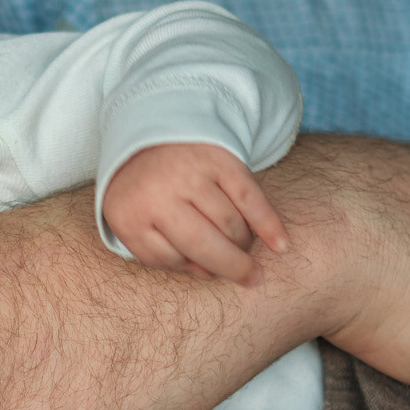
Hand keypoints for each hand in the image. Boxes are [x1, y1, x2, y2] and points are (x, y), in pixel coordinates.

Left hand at [103, 144, 290, 283]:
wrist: (152, 129)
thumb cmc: (145, 189)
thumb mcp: (134, 220)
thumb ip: (160, 252)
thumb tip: (208, 273)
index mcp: (129, 214)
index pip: (166, 258)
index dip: (186, 265)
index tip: (201, 266)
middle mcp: (158, 193)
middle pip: (203, 245)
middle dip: (233, 267)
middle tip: (253, 280)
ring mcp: (190, 174)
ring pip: (229, 225)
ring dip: (243, 242)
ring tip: (245, 246)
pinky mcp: (219, 159)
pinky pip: (250, 199)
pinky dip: (268, 224)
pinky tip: (280, 244)